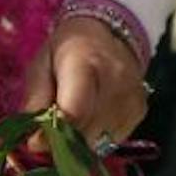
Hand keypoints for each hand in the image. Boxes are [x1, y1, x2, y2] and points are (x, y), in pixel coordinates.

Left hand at [17, 15, 148, 151]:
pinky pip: (113, 139)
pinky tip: (92, 116)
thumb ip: (35, 102)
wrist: (108, 32)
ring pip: (99, 141)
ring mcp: (132, 98)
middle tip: (52, 131)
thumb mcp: (41, 66)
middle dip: (63, 140)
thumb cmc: (67, 49)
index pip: (73, 114)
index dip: (52, 134)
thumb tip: (35, 143)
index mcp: (86, 63)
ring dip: (80, 139)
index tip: (37, 139)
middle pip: (86, 133)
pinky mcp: (140, 111)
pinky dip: (97, 136)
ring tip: (73, 119)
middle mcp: (115, 82)